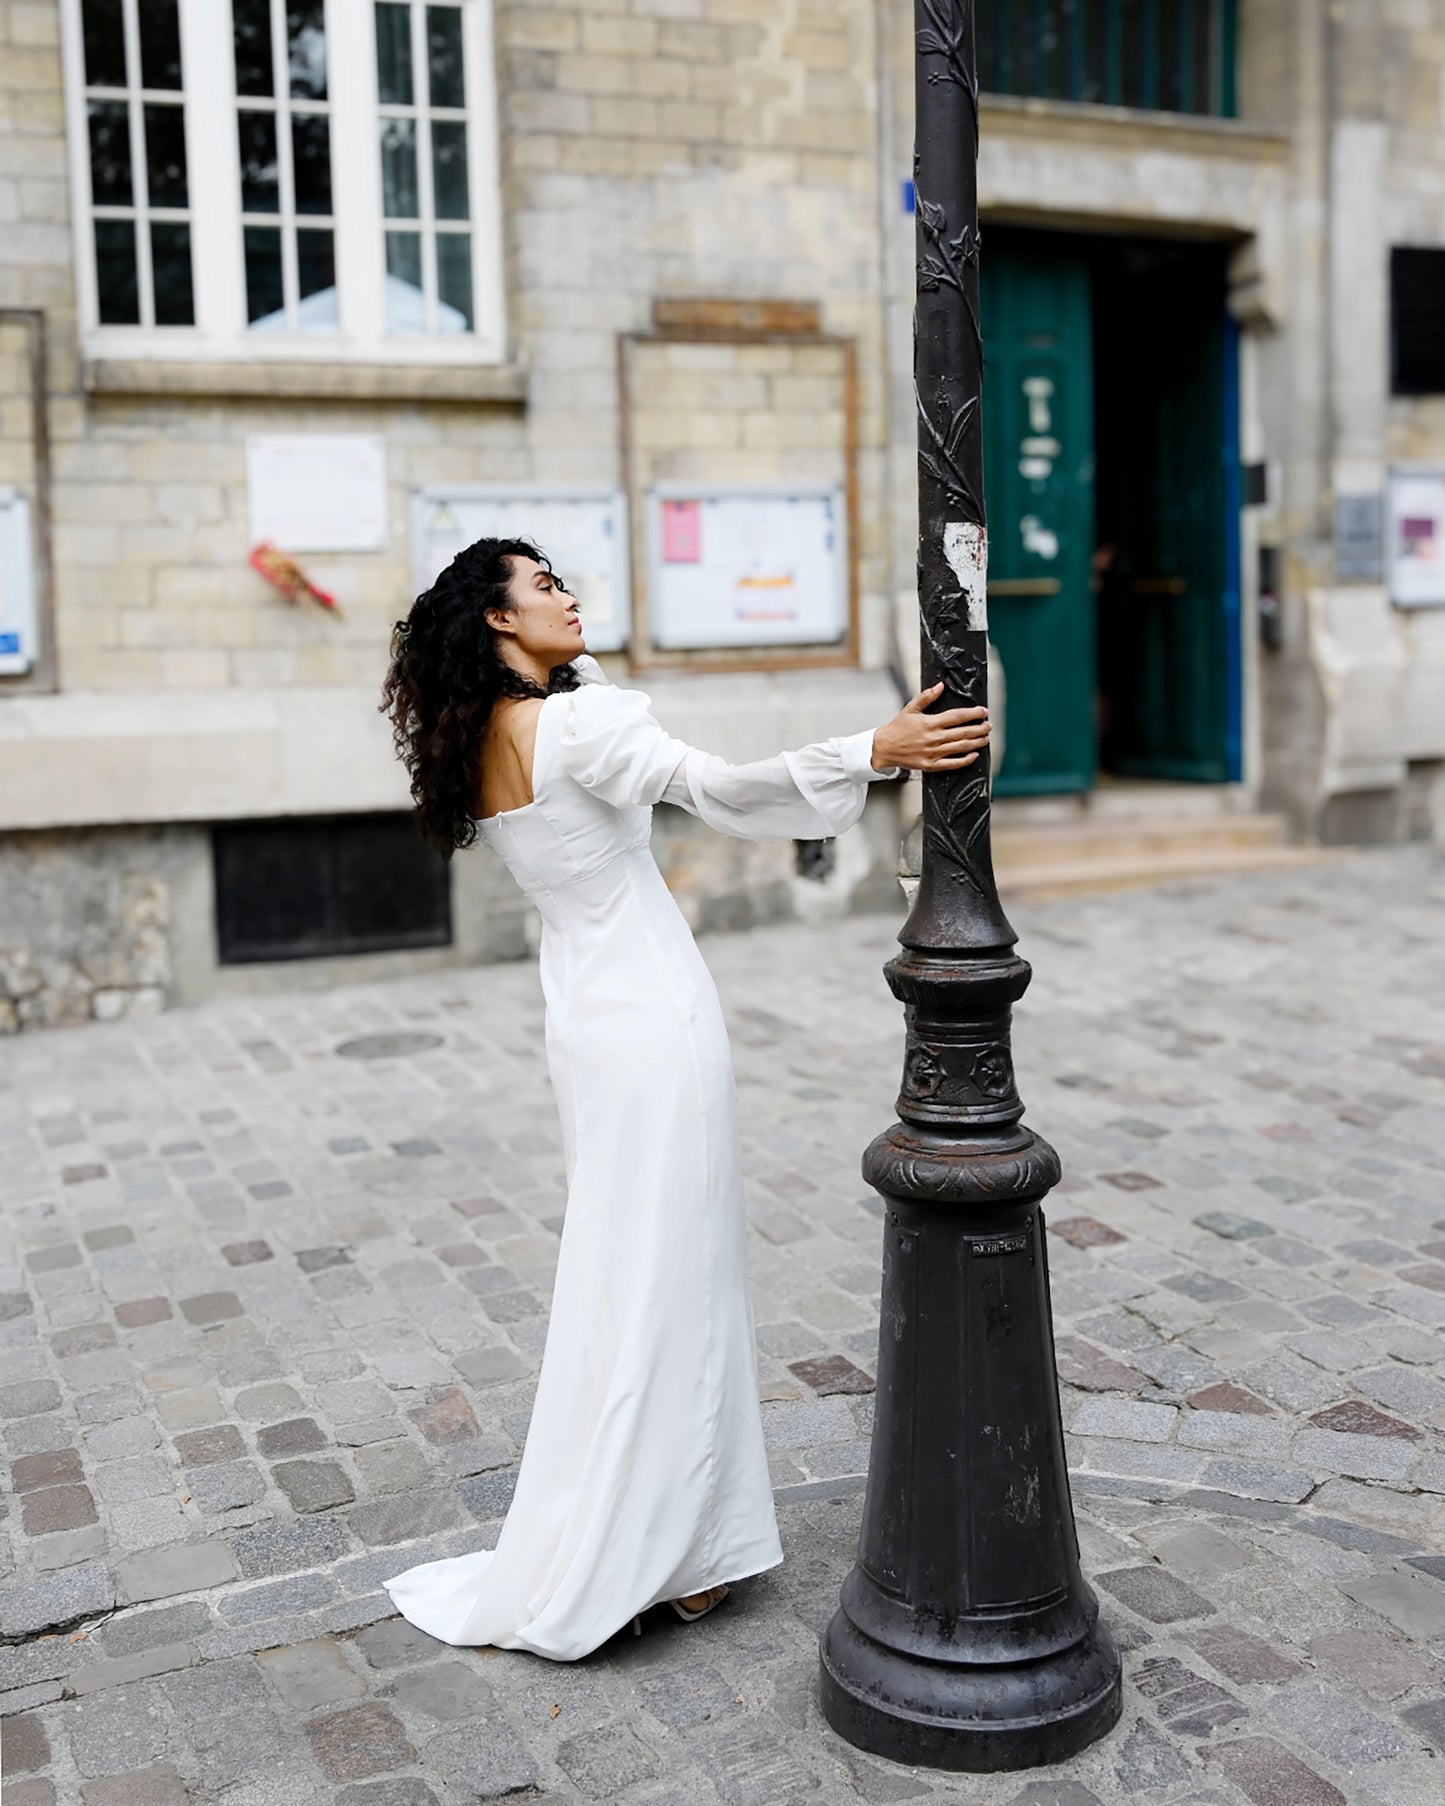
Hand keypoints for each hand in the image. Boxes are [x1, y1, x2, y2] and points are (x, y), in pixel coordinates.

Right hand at [871, 682, 989, 771]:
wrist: (884, 748)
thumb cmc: (897, 728)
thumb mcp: (910, 708)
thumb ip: (926, 697)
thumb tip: (940, 686)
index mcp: (930, 722)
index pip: (958, 716)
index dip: (973, 713)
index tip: (983, 712)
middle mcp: (934, 738)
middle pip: (963, 732)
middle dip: (980, 728)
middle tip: (988, 725)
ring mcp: (933, 752)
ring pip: (961, 747)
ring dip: (976, 742)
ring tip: (985, 738)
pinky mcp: (931, 765)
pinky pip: (952, 763)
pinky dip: (965, 760)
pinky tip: (974, 755)